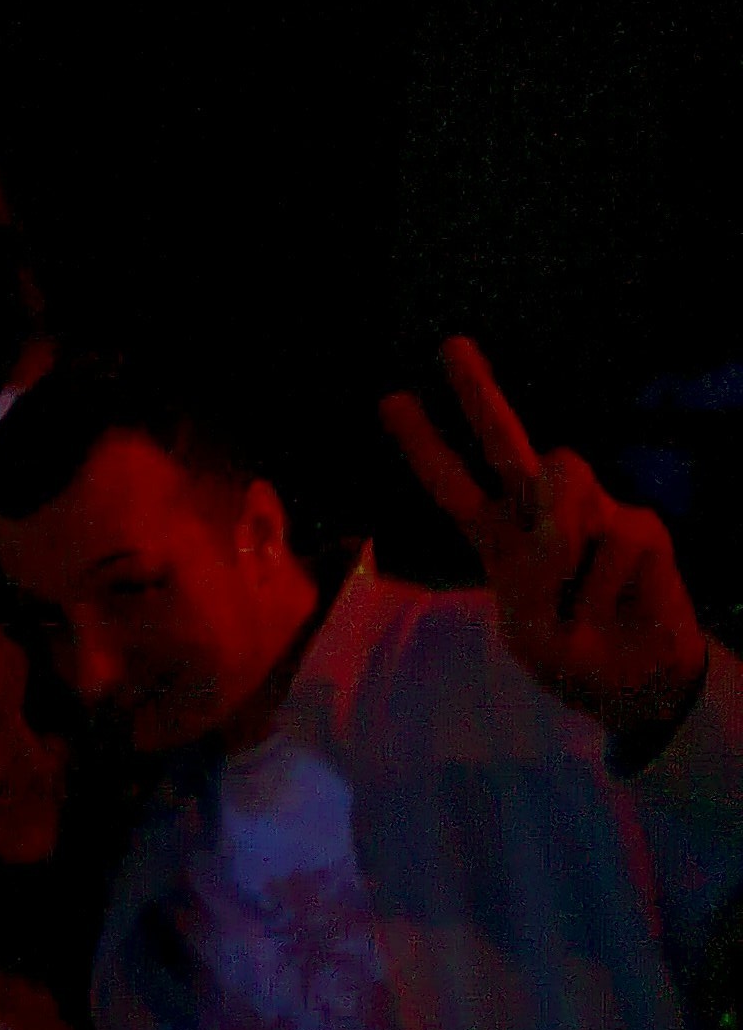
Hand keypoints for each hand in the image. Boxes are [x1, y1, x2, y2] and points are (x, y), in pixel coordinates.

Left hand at [378, 337, 706, 734]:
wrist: (636, 684)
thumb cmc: (572, 655)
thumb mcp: (528, 632)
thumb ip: (532, 576)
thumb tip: (566, 524)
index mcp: (498, 538)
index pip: (452, 485)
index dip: (423, 446)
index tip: (392, 401)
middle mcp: (541, 512)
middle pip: (505, 440)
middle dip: (477, 392)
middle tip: (449, 344)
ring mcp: (591, 513)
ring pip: (564, 480)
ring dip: (562, 542)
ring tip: (573, 599)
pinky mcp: (638, 525)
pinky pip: (610, 540)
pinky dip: (600, 585)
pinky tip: (610, 606)